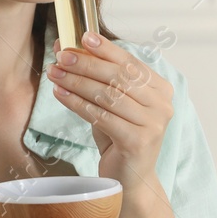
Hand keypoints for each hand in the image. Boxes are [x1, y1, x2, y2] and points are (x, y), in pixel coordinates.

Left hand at [46, 32, 172, 195]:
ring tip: (55, 73)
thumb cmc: (119, 137)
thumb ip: (100, 78)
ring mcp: (153, 124)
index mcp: (161, 89)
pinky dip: (78, 103)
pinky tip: (60, 94)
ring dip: (77, 82)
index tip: (81, 37)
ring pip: (108, 95)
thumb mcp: (112, 103)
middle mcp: (162, 105)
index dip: (105, 49)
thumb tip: (71, 47)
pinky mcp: (138, 141)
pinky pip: (101, 116)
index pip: (130, 63)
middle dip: (86, 64)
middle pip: (119, 77)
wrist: (129, 180)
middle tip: (61, 56)